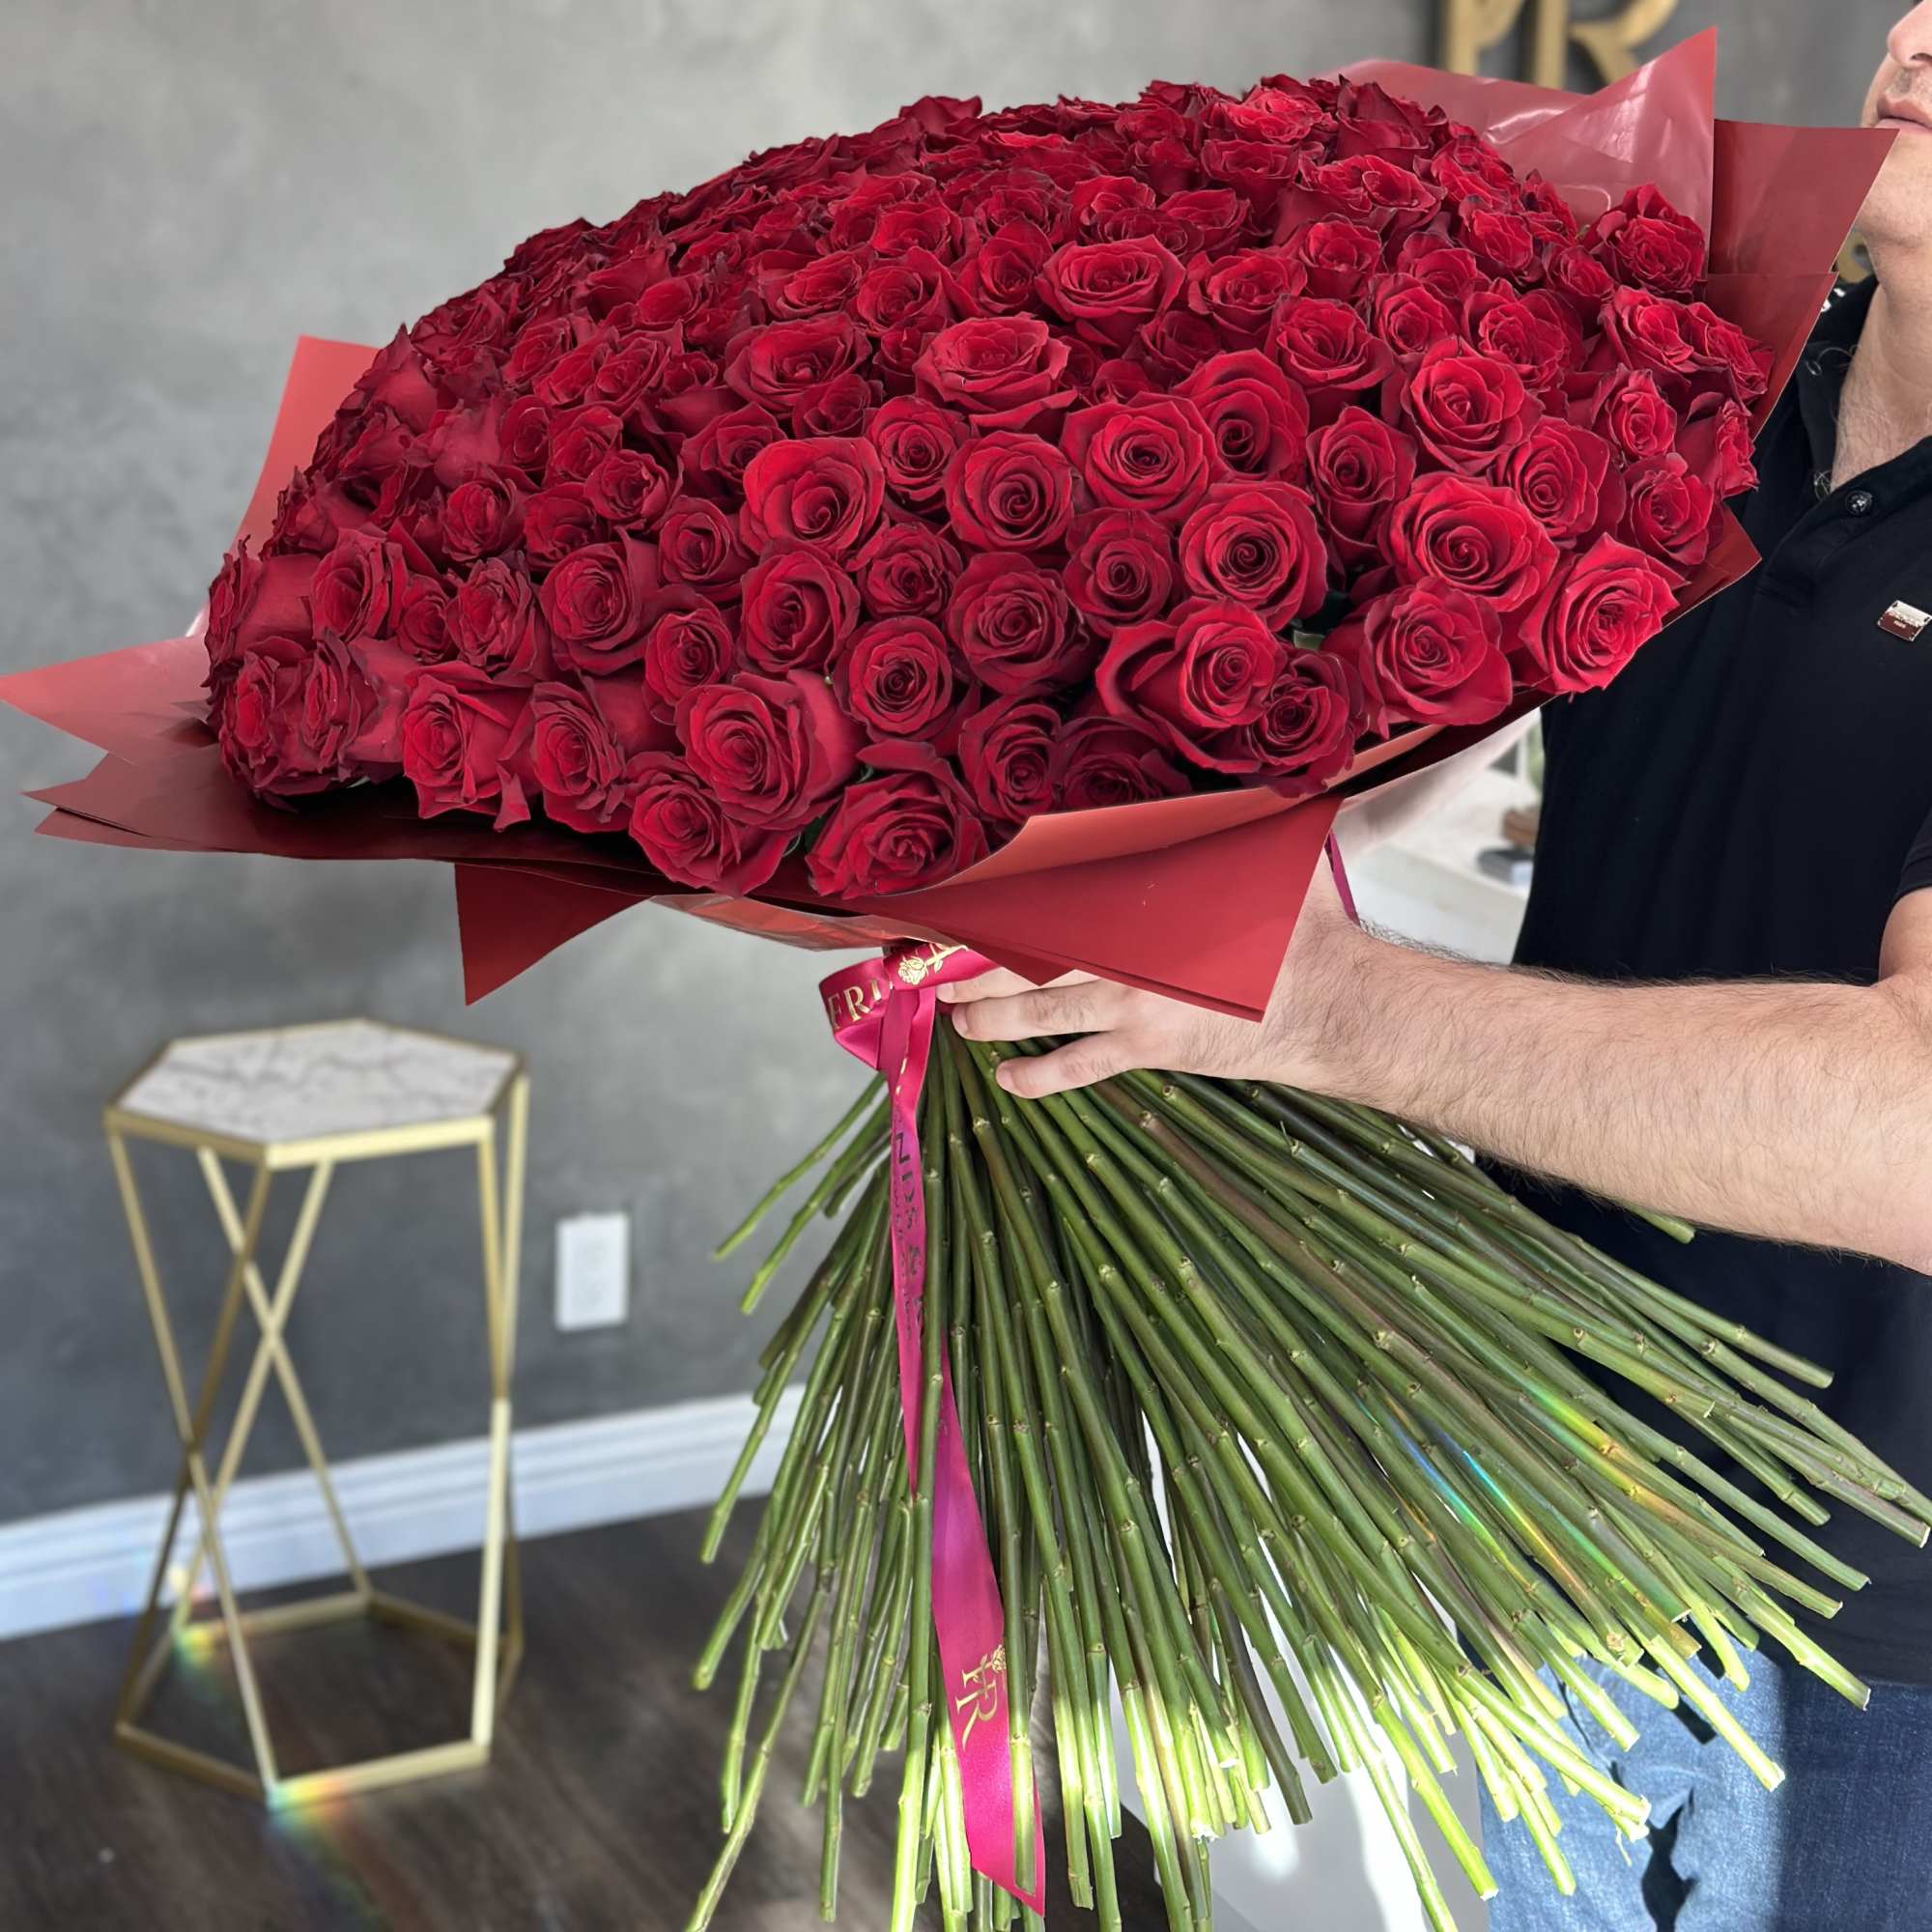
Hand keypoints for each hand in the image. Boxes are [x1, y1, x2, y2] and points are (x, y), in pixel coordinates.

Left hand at [939, 856, 1368, 1098]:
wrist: (1331, 998)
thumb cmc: (1294, 923)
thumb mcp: (1252, 857)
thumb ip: (1216, 828)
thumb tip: (1214, 788)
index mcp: (1138, 900)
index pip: (1046, 899)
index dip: (995, 905)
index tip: (954, 906)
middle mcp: (1121, 951)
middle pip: (1023, 956)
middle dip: (968, 963)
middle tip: (925, 968)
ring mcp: (1128, 1004)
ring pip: (1035, 1009)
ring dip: (987, 1014)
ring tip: (955, 1017)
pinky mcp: (1146, 1048)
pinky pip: (1076, 1066)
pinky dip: (1036, 1075)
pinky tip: (1007, 1079)